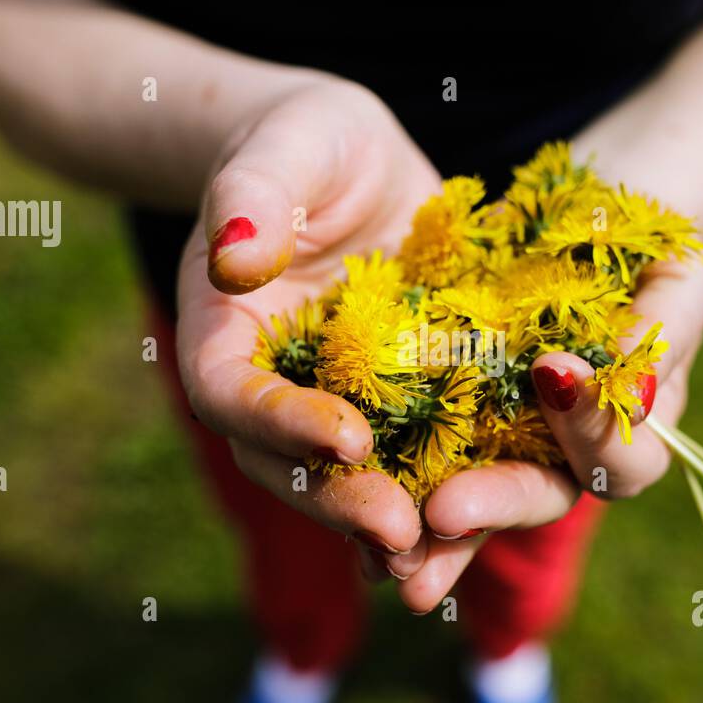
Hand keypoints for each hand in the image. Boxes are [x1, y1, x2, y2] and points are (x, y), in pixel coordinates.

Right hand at [176, 78, 441, 559]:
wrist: (353, 163)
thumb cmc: (306, 141)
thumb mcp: (286, 145)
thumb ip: (251, 196)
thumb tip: (235, 262)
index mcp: (225, 336)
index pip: (234, 396)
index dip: (282, 424)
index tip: (346, 437)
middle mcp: (274, 389)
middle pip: (289, 464)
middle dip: (344, 501)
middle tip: (402, 532)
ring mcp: (334, 407)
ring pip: (349, 484)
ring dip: (391, 526)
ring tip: (437, 561)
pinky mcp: (397, 408)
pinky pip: (411, 463)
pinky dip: (436, 500)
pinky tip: (476, 531)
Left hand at [384, 248, 702, 614]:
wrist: (578, 216)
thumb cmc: (646, 244)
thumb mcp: (678, 272)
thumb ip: (667, 330)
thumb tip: (634, 392)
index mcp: (628, 431)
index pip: (622, 461)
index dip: (591, 431)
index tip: (551, 371)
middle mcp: (563, 452)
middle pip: (533, 498)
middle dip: (488, 509)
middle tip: (442, 514)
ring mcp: (499, 437)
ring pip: (463, 500)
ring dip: (424, 533)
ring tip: (384, 557)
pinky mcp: (439, 411)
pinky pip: (407, 449)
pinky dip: (378, 473)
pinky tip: (340, 483)